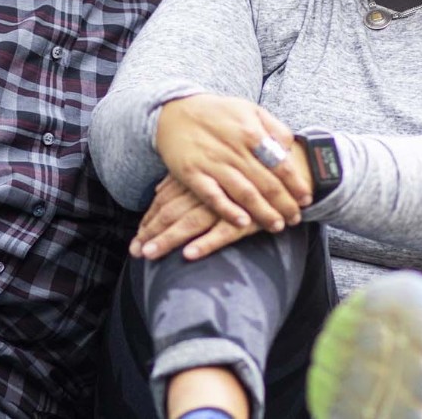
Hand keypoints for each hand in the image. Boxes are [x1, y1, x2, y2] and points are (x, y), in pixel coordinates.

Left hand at [131, 176, 262, 261]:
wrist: (287, 168)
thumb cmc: (244, 167)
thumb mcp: (210, 166)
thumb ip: (183, 179)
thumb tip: (157, 191)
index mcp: (196, 177)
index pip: (164, 201)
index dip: (148, 220)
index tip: (135, 238)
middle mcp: (206, 189)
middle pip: (170, 213)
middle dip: (150, 233)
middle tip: (135, 252)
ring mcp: (224, 203)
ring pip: (189, 223)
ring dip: (168, 240)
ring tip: (150, 255)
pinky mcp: (246, 218)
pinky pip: (222, 233)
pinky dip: (205, 244)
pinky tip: (189, 255)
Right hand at [154, 94, 311, 233]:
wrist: (172, 111)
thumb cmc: (215, 112)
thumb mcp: (248, 109)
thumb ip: (273, 127)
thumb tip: (290, 149)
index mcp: (250, 132)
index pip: (281, 164)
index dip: (296, 184)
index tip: (306, 198)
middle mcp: (233, 148)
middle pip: (266, 182)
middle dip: (285, 204)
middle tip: (295, 218)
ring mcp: (211, 162)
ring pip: (244, 193)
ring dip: (263, 213)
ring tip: (277, 226)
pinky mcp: (191, 173)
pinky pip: (212, 196)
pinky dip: (228, 211)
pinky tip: (243, 223)